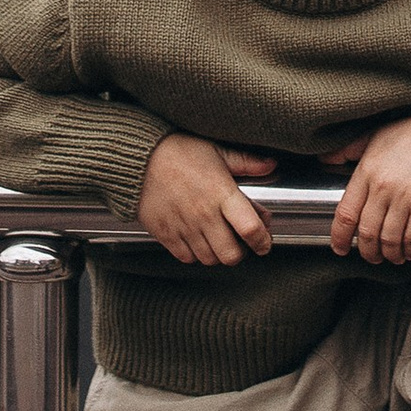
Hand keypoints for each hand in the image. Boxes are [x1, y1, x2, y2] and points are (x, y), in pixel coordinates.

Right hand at [136, 134, 277, 267]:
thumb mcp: (216, 151)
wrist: (139, 158)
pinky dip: (194, 254)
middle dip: (240, 253)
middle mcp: (204, 214)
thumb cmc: (178, 151)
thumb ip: (246, 162)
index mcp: (221, 193)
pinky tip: (196, 239)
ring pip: (210, 259)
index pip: (250, 229)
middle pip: (231, 255)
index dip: (263, 241)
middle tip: (240, 244)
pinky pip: (186, 258)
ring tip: (217, 240)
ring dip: (218, 254)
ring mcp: (184, 226)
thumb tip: (271, 165)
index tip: (264, 242)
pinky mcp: (165, 234)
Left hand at [324, 112, 410, 264]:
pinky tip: (410, 251)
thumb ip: (348, 150)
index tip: (340, 248)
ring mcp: (406, 198)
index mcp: (367, 172)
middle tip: (371, 256)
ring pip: (389, 240)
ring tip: (392, 256)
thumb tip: (325, 160)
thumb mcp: (374, 136)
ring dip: (390, 254)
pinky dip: (410, 250)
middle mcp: (383, 188)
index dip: (340, 237)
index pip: (345, 214)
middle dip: (367, 251)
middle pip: (367, 233)